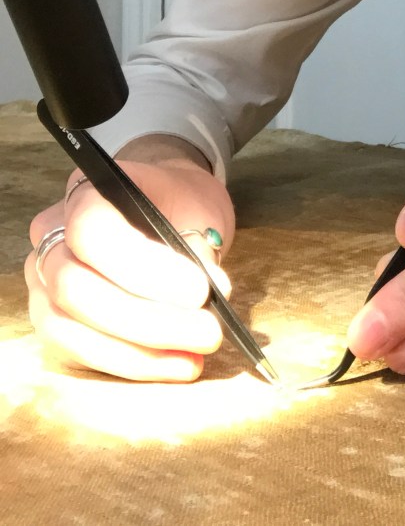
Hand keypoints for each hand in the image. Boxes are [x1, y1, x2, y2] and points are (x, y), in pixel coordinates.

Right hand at [24, 146, 234, 381]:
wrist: (164, 202)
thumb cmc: (178, 201)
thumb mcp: (199, 209)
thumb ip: (198, 247)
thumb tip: (209, 296)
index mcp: (85, 192)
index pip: (93, 233)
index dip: (143, 268)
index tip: (200, 291)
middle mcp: (50, 236)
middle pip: (76, 288)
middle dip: (147, 320)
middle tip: (208, 331)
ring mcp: (44, 282)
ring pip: (70, 328)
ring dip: (139, 350)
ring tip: (197, 354)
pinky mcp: (53, 321)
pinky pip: (78, 353)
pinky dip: (131, 363)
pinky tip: (178, 364)